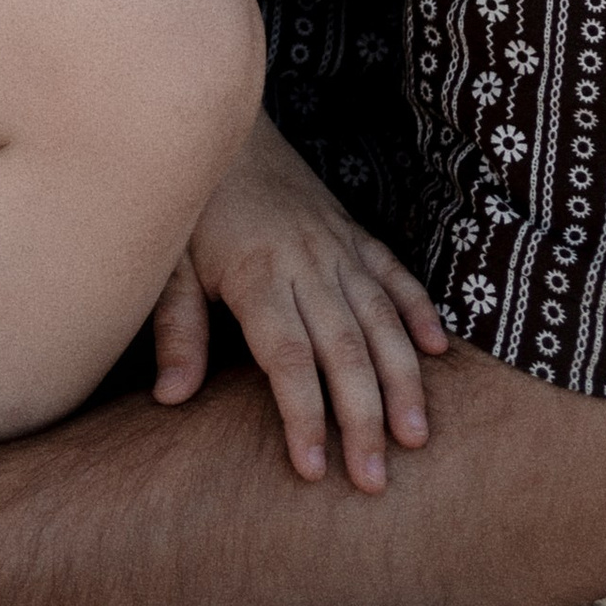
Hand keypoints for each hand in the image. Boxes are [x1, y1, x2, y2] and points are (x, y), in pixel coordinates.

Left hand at [152, 110, 450, 493]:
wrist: (221, 125)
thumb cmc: (190, 204)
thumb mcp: (168, 261)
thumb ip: (178, 327)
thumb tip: (170, 398)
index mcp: (257, 274)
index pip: (288, 358)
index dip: (302, 415)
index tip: (314, 470)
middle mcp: (307, 262)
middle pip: (343, 350)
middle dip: (363, 418)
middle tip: (375, 481)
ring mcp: (338, 246)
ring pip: (381, 320)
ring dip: (402, 380)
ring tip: (416, 437)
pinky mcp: (355, 233)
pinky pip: (396, 274)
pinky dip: (419, 311)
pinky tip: (437, 352)